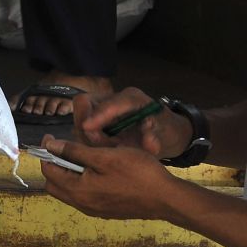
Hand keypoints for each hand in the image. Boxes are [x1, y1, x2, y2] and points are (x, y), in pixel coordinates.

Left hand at [39, 135, 185, 220]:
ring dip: (68, 174)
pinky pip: (83, 196)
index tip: (51, 136)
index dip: (46, 152)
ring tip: (81, 156)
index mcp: (78, 190)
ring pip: (68, 191)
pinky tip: (96, 170)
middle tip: (65, 147)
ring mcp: (94, 210)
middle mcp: (82, 204)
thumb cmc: (137, 172)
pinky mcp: (105, 211)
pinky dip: (81, 182)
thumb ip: (74, 151)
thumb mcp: (104, 156)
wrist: (166, 198)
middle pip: (54, 184)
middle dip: (54, 165)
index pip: (49, 171)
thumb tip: (50, 145)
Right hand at [73, 86, 192, 158]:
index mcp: (133, 98)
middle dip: (86, 125)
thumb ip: (156, 139)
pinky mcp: (98, 117)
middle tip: (100, 145)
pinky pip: (83, 125)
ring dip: (86, 134)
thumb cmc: (166, 130)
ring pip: (81, 115)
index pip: (110, 102)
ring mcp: (104, 106)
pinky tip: (103, 148)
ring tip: (105, 148)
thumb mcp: (165, 135)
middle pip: (85, 103)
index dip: (98, 115)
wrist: (165, 130)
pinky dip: (88, 137)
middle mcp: (114, 98)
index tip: (87, 128)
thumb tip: (149, 142)